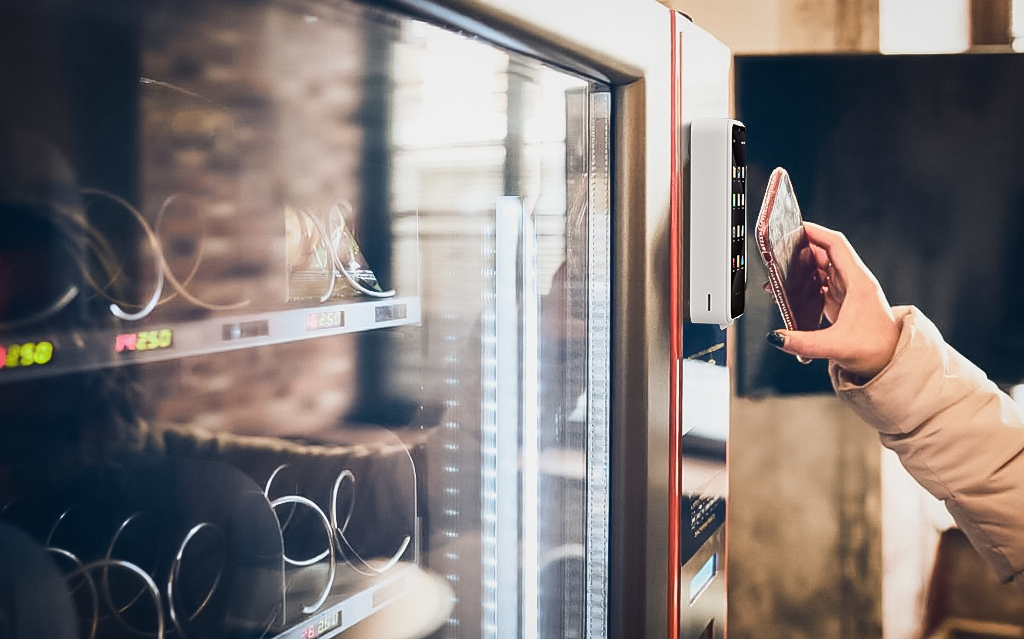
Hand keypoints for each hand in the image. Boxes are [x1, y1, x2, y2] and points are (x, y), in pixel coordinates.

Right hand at [767, 222, 898, 379]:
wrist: (891, 360)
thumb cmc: (875, 349)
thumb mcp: (837, 346)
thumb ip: (804, 343)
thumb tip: (776, 337)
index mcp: (858, 282)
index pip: (836, 245)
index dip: (816, 233)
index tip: (796, 228)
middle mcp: (854, 282)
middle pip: (825, 253)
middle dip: (801, 249)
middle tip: (778, 251)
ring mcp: (848, 290)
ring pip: (822, 267)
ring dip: (801, 267)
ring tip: (780, 272)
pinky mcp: (842, 301)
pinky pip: (820, 283)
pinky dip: (805, 282)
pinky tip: (790, 291)